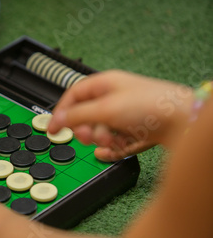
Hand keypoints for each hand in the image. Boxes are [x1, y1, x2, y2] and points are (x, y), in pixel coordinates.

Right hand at [49, 70, 193, 160]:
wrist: (184, 122)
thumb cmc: (151, 105)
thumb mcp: (105, 108)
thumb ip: (77, 115)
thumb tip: (56, 121)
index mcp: (105, 84)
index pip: (74, 95)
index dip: (62, 111)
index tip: (53, 128)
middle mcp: (115, 99)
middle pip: (86, 116)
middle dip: (85, 129)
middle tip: (88, 137)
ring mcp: (125, 117)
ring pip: (100, 132)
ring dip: (100, 140)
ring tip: (110, 141)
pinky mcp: (135, 133)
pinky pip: (114, 144)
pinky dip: (110, 150)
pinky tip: (108, 152)